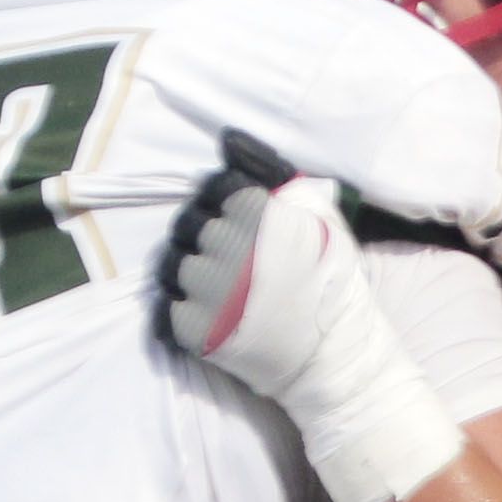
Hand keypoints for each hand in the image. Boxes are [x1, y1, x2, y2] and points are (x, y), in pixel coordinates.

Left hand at [161, 141, 463, 501]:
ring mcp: (207, 288)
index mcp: (255, 211)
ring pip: (172, 264)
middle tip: (230, 262)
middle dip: (204, 238)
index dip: (224, 205)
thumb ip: (276, 176)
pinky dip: (179, 310)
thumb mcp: (323, 219)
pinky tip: (207, 314)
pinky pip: (165, 308)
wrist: (336, 359)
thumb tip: (230, 141)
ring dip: (187, 273)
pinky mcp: (194, 328)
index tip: (242, 227)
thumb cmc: (332, 285)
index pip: (214, 187)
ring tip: (217, 289)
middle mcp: (226, 245)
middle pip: (187, 224)